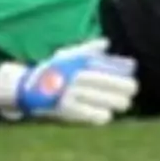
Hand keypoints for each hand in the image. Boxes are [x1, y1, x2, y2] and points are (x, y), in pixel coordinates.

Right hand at [0, 40, 139, 124]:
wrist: (27, 90)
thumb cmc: (51, 71)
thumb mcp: (66, 56)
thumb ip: (88, 49)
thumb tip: (106, 43)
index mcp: (79, 67)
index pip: (109, 75)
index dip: (124, 81)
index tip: (132, 83)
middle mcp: (77, 81)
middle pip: (111, 89)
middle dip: (124, 93)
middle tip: (129, 95)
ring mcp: (73, 98)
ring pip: (105, 104)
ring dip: (116, 105)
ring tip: (122, 105)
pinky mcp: (68, 114)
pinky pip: (92, 117)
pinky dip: (102, 116)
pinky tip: (106, 115)